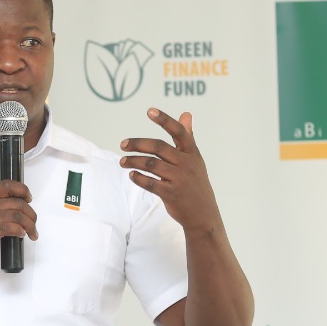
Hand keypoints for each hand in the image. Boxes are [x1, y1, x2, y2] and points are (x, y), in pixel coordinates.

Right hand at [0, 179, 38, 273]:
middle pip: (17, 203)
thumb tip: (19, 210)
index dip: (22, 190)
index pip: (7, 185)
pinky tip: (20, 235)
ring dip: (29, 225)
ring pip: (16, 215)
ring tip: (32, 233)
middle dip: (31, 214)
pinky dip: (19, 231)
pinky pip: (8, 227)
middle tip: (34, 224)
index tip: (29, 199)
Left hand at [120, 109, 222, 234]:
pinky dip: (138, 178)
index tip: (149, 111)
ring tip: (122, 161)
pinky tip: (132, 175)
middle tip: (122, 144)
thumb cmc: (195, 183)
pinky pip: (150, 183)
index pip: (178, 132)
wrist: (203, 214)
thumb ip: (188, 137)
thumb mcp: (195, 159)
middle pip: (158, 147)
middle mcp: (187, 164)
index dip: (164, 120)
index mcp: (192, 153)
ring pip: (151, 165)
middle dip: (137, 144)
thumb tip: (186, 113)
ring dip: (133, 161)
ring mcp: (180, 180)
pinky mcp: (172, 195)